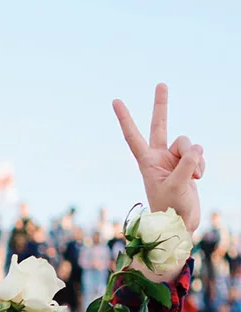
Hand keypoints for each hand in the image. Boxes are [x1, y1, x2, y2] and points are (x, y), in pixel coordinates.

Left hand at [113, 84, 204, 233]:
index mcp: (146, 162)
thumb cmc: (170, 207)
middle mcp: (158, 157)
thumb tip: (196, 147)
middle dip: (161, 105)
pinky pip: (198, 153)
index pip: (132, 136)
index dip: (125, 118)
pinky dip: (201, 164)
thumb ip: (187, 164)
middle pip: (160, 125)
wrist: (180, 222)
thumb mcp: (177, 185)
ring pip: (188, 143)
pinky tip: (197, 178)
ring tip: (193, 176)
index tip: (115, 101)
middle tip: (161, 84)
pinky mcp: (187, 163)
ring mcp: (173, 159)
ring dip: (195, 158)